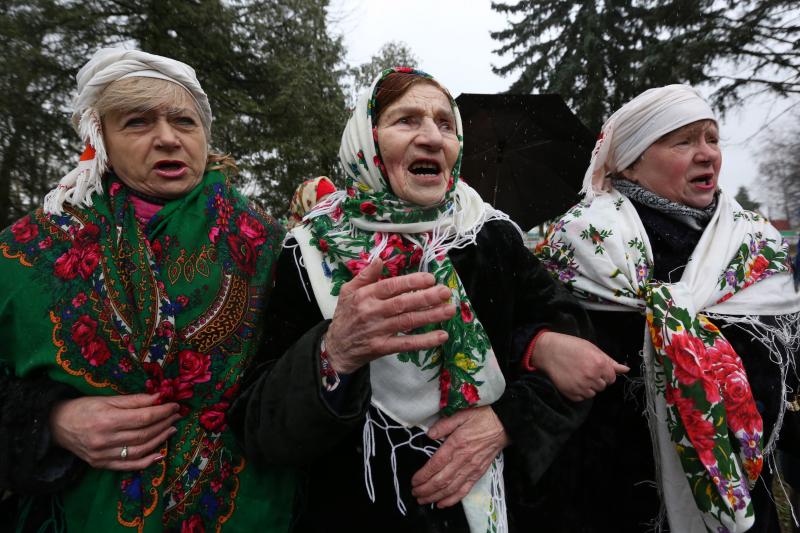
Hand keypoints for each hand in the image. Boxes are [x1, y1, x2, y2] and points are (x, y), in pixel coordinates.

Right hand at [50, 393, 180, 470]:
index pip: (143, 417)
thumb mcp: (107, 399)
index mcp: (106, 420)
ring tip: (171, 430)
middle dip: (164, 424)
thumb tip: (159, 397)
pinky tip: (159, 454)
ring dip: (160, 440)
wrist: (56, 426)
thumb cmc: (83, 408)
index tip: (175, 406)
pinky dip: (146, 462)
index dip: (162, 412)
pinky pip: (128, 466)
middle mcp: (105, 440)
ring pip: (139, 450)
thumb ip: (134, 400)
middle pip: (144, 434)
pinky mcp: (101, 465)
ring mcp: (103, 455)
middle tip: (176, 416)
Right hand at [325, 258, 455, 373]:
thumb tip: (380, 259)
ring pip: (407, 322)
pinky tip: (441, 336)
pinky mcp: (382, 348)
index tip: (430, 278)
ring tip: (449, 310)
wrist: (335, 348)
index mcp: (365, 296)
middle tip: (445, 292)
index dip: (411, 282)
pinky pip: (406, 344)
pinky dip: (424, 341)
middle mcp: (372, 312)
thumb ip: (365, 275)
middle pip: (402, 303)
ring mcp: (377, 331)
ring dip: (430, 316)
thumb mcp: (348, 291)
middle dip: (426, 297)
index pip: (391, 286)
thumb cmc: (345, 316)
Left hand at [411, 406, 508, 507]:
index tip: (413, 481)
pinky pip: (464, 490)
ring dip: (435, 497)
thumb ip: (444, 425)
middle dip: (425, 489)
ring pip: (451, 488)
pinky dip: (452, 499)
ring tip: (423, 500)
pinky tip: (442, 503)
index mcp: (456, 444)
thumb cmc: (481, 418)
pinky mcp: (478, 474)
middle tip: (414, 493)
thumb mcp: (461, 415)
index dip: (423, 475)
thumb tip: (429, 434)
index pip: (436, 464)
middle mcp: (463, 460)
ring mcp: (471, 469)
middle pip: (441, 480)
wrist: (503, 425)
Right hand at [531, 332, 628, 401]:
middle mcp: (592, 376)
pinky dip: (579, 391)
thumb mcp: (592, 348)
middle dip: (596, 379)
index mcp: (599, 364)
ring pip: (593, 393)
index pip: (611, 378)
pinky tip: (572, 380)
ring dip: (588, 386)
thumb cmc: (570, 346)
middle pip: (603, 386)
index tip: (594, 367)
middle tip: (584, 369)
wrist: (547, 351)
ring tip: (577, 375)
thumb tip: (626, 369)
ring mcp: (581, 386)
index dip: (604, 373)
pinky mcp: (571, 393)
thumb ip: (610, 361)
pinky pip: (582, 398)